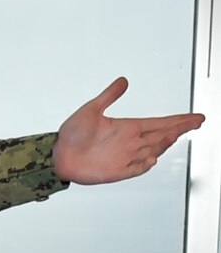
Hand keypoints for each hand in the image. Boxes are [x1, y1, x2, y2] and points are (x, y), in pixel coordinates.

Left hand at [53, 77, 203, 184]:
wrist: (57, 155)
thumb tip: (123, 80)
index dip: (178, 120)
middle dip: (180, 129)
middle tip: (197, 122)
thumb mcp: (90, 110)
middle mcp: (129, 142)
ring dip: (165, 143)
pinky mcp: (116, 172)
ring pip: (153, 150)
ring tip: (177, 133)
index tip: (195, 117)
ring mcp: (124, 157)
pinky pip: (136, 169)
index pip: (159, 123)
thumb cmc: (71, 134)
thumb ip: (108, 96)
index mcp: (127, 127)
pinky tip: (152, 159)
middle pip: (162, 135)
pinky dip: (144, 164)